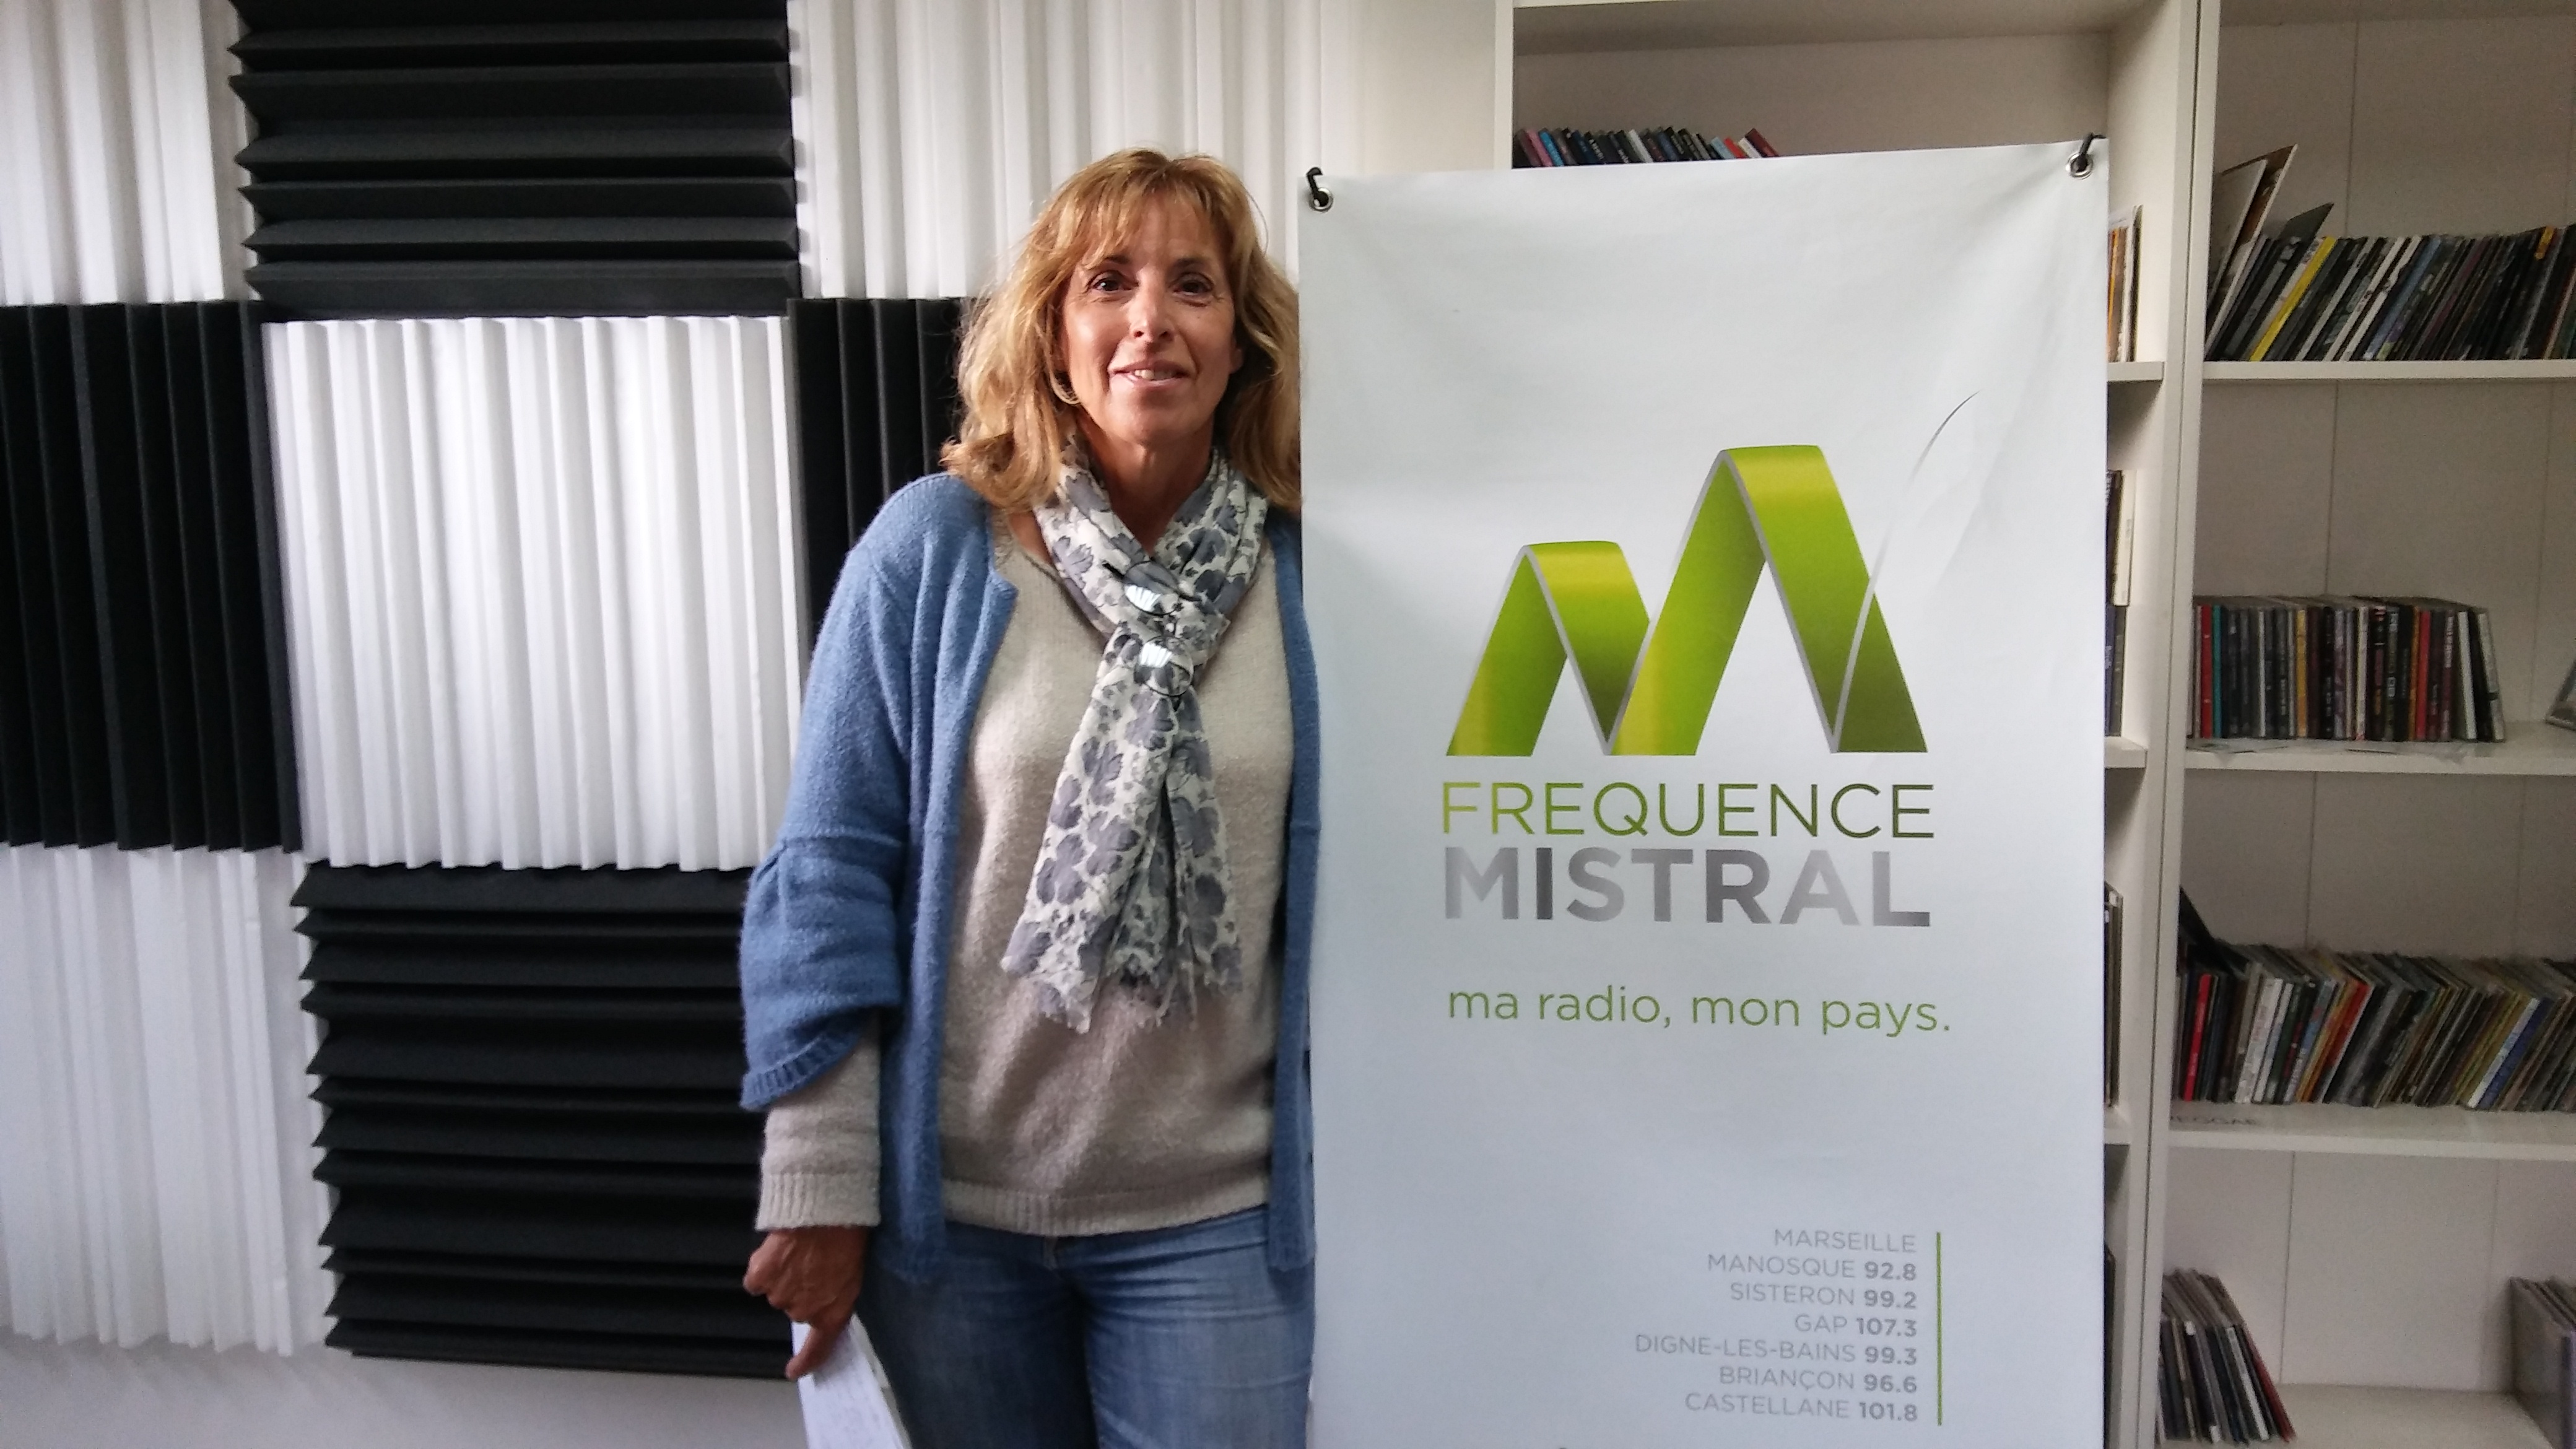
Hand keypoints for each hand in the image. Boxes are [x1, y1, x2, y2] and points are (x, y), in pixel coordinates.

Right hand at [745, 1225, 868, 1377]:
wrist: (824, 1212)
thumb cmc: (847, 1236)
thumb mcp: (854, 1272)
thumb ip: (836, 1294)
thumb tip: (825, 1298)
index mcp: (833, 1313)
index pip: (819, 1349)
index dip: (806, 1362)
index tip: (794, 1371)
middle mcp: (804, 1312)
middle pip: (796, 1310)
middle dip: (802, 1292)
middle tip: (812, 1265)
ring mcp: (779, 1296)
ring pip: (776, 1293)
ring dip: (783, 1278)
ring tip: (799, 1252)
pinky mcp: (760, 1278)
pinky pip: (756, 1280)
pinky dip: (762, 1269)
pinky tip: (776, 1251)